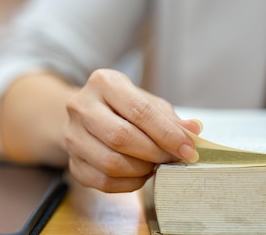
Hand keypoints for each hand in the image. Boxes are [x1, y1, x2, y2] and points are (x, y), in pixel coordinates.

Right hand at [65, 68, 200, 192]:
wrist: (87, 114)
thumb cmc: (122, 107)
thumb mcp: (146, 101)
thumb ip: (168, 117)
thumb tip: (193, 131)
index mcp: (103, 82)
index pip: (138, 110)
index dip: (167, 133)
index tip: (188, 149)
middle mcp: (81, 106)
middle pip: (121, 137)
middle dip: (154, 152)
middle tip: (172, 158)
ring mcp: (72, 135)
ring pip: (110, 162)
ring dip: (141, 169)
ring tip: (154, 164)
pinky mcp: (72, 161)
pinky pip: (103, 181)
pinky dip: (128, 184)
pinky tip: (139, 174)